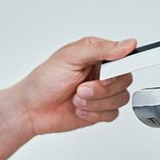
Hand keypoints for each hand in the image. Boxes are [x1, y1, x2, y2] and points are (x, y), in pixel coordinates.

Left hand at [14, 37, 136, 135]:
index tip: (110, 75)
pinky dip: (94, 114)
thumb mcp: (70, 56)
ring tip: (77, 98)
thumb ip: (101, 49)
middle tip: (81, 88)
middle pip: (125, 81)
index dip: (123, 66)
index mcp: (98, 55)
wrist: (32, 109)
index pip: (125, 57)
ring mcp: (103, 93)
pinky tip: (80, 109)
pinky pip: (113, 114)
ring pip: (120, 99)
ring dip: (96, 102)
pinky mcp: (101, 110)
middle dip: (102, 89)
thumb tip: (127, 45)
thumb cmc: (45, 80)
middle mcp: (103, 73)